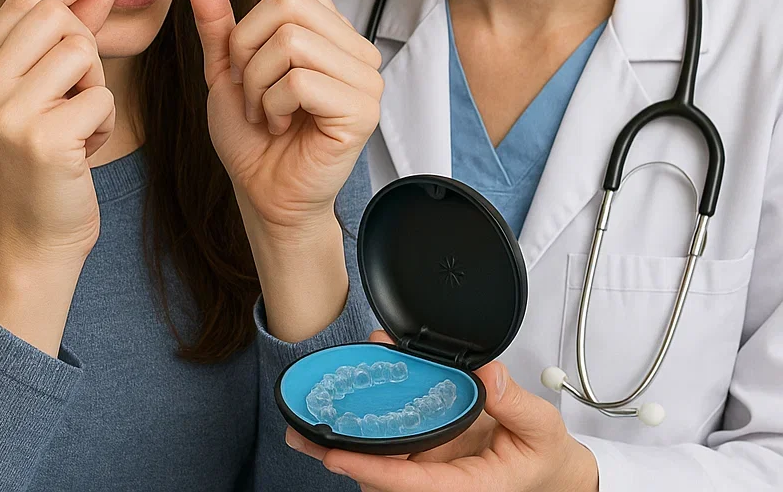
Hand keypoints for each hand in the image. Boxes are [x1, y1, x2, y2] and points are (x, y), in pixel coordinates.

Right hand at [0, 0, 120, 267]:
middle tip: (78, 89)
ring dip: (95, 87)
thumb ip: (66, 32)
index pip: (22, 0)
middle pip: (53, 16)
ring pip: (81, 52)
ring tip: (77, 123)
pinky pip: (100, 97)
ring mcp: (5, 114)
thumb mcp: (42, 90)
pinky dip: (104, 121)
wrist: (31, 239)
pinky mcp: (42, 140)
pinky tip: (83, 149)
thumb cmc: (42, 160)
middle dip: (84, 44)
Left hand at [188, 0, 382, 235]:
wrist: (266, 196)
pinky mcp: (361, 109)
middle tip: (243, 85)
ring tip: (261, 110)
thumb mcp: (227, 71)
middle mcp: (353, 47)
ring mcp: (364, 77)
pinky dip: (271, 105)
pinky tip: (277, 125)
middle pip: (288, 2)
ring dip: (256, 80)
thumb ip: (219, 24)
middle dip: (245, 43)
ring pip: (291, 40)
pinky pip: (299, 80)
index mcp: (326, 31)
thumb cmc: (252, 138)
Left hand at [286, 331, 597, 491]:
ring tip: (309, 423)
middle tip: (302, 434)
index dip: (371, 469)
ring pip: (383, 462)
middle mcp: (443, 481)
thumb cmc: (545, 457)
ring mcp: (433, 469)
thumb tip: (487, 374)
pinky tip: (346, 407)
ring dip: (348, 443)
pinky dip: (370, 426)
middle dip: (342, 457)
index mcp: (469, 486)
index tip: (336, 453)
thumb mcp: (542, 428)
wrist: (552, 472)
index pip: (411, 484)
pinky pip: (395, 445)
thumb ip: (516, 404)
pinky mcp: (430, 454)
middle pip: (383, 477)